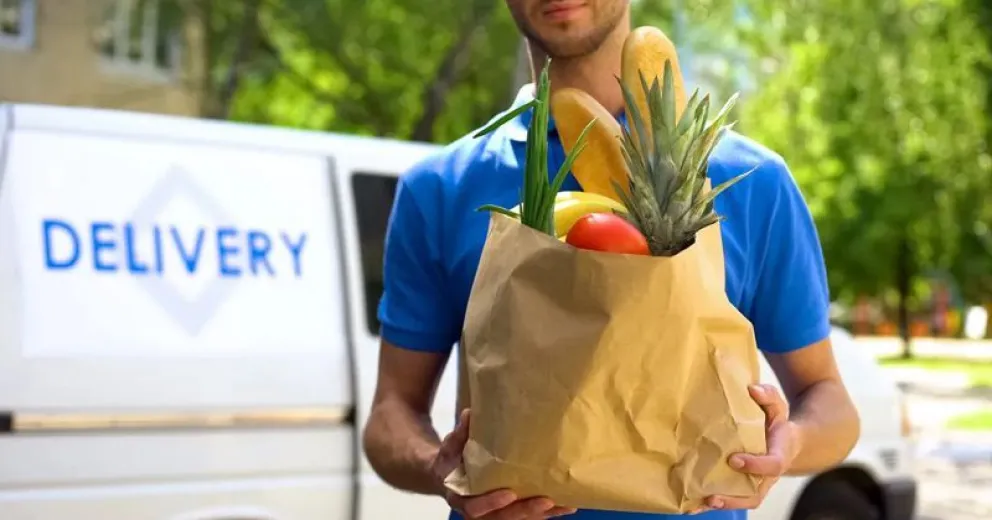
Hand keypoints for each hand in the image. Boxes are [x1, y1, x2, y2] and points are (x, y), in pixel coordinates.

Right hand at [431, 409, 576, 518]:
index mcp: (461, 496)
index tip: (509, 493)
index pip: (474, 507)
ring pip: (519, 519)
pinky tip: (567, 504)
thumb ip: (460, 434)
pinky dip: (548, 512)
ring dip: (542, 514)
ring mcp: (495, 513)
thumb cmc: (452, 459)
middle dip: (526, 511)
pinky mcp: (510, 510)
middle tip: (546, 500)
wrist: (450, 473)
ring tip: (565, 504)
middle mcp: (479, 511)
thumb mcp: (451, 445)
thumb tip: (469, 414)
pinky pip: (529, 516)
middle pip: (503, 518)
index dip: (491, 503)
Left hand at [695, 384, 801, 513]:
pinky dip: (712, 503)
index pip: (772, 465)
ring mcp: (756, 483)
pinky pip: (731, 498)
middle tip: (712, 496)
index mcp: (778, 455)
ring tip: (699, 503)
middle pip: (754, 494)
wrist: (784, 442)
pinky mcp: (743, 486)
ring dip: (721, 504)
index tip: (734, 459)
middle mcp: (767, 476)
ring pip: (742, 500)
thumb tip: (753, 390)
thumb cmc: (777, 424)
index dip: (755, 465)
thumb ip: (769, 397)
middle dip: (734, 499)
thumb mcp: (777, 407)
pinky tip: (692, 504)